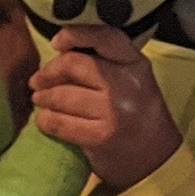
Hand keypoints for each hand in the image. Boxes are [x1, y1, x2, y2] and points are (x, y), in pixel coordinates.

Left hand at [26, 23, 181, 195]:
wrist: (157, 161)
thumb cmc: (138, 117)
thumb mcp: (133, 81)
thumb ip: (106, 63)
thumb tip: (62, 53)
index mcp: (136, 64)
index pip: (104, 36)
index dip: (75, 34)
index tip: (57, 42)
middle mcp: (127, 84)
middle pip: (74, 64)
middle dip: (48, 72)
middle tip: (37, 81)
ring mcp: (113, 111)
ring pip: (62, 95)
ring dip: (43, 98)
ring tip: (39, 100)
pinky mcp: (100, 137)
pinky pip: (59, 123)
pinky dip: (46, 121)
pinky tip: (45, 121)